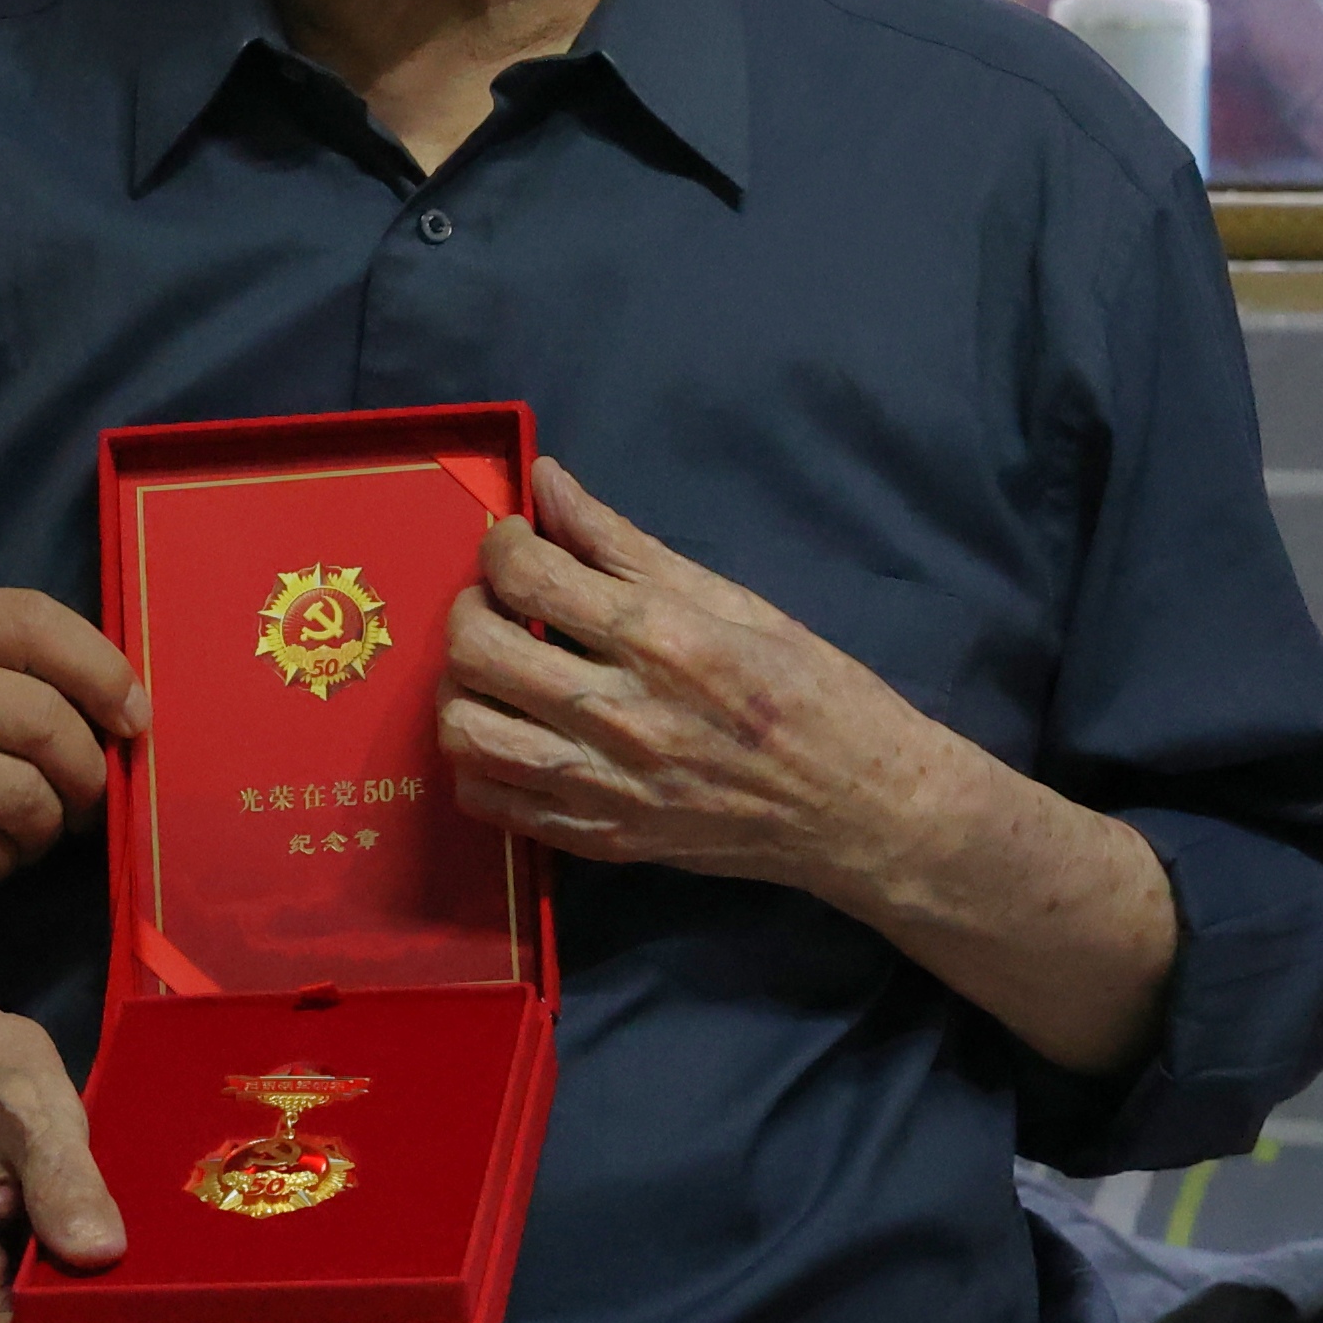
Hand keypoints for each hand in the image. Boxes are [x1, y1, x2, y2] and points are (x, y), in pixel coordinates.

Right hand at [0, 591, 146, 919]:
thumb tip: (86, 698)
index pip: (27, 622)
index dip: (101, 666)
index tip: (134, 711)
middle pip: (38, 718)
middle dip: (86, 765)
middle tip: (89, 793)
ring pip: (18, 794)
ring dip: (47, 823)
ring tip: (32, 831)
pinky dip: (0, 862)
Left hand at [437, 455, 960, 908]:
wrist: (861, 811)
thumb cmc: (814, 693)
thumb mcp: (734, 600)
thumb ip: (625, 545)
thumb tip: (548, 483)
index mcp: (661, 640)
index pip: (527, 577)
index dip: (503, 545)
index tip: (518, 544)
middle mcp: (620, 716)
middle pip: (476, 651)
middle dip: (470, 608)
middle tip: (501, 603)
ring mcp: (604, 787)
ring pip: (465, 732)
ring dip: (461, 687)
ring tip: (497, 670)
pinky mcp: (598, 840)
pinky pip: (488, 801)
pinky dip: (478, 761)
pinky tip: (513, 731)